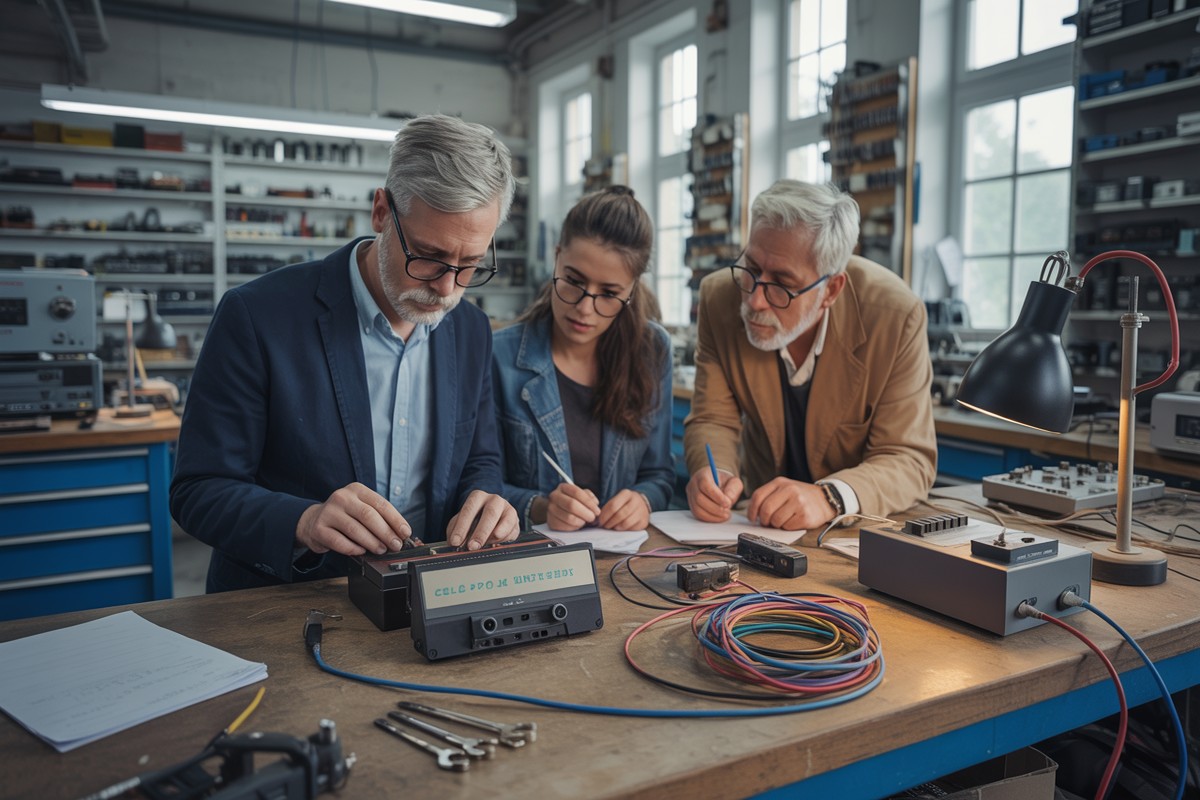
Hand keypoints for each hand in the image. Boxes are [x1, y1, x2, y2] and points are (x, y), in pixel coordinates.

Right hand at [295, 482, 411, 555]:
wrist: (313, 521)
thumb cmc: (345, 516)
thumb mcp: (361, 508)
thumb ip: (379, 517)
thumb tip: (400, 534)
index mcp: (357, 490)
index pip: (381, 504)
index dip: (396, 520)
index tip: (405, 533)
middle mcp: (342, 497)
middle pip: (369, 516)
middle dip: (386, 533)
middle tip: (396, 545)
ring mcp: (329, 512)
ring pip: (355, 529)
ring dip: (372, 542)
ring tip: (381, 550)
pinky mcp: (319, 528)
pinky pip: (340, 542)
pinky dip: (353, 548)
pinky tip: (361, 551)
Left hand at [446, 490, 519, 549]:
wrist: (491, 522)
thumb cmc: (472, 522)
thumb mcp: (460, 524)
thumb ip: (455, 532)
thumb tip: (455, 543)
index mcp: (477, 497)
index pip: (469, 509)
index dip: (461, 527)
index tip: (455, 542)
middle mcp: (494, 500)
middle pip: (490, 513)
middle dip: (481, 532)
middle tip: (472, 547)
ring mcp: (508, 509)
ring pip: (506, 520)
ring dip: (496, 535)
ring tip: (487, 545)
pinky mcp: (516, 521)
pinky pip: (513, 530)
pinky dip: (504, 539)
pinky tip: (495, 544)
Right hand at [546, 483, 600, 530]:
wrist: (559, 510)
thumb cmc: (574, 502)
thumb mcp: (582, 495)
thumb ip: (590, 497)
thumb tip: (595, 504)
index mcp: (563, 487)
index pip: (577, 492)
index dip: (589, 503)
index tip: (597, 511)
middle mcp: (554, 496)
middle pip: (571, 505)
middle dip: (586, 513)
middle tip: (592, 518)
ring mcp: (551, 509)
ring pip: (569, 517)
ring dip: (581, 521)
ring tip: (585, 521)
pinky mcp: (551, 521)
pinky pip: (565, 527)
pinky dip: (575, 527)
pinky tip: (578, 525)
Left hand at [598, 489, 649, 530]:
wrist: (641, 504)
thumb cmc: (624, 503)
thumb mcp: (617, 500)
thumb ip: (608, 508)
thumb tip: (599, 520)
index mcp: (626, 494)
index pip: (613, 505)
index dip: (605, 515)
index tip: (600, 521)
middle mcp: (636, 501)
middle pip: (620, 515)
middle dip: (610, 522)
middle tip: (605, 526)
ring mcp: (641, 512)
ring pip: (626, 523)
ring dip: (616, 527)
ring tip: (612, 527)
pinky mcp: (644, 522)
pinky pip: (632, 529)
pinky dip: (624, 530)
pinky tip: (620, 528)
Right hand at [686, 468, 742, 522]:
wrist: (716, 482)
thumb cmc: (724, 482)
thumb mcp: (733, 481)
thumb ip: (732, 490)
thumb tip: (728, 502)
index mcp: (703, 474)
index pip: (705, 485)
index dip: (716, 496)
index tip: (727, 504)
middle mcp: (693, 484)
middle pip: (699, 498)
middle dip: (715, 508)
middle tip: (727, 512)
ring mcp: (690, 495)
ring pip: (696, 509)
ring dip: (712, 515)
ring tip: (725, 516)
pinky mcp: (691, 505)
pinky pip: (697, 515)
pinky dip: (709, 518)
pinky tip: (719, 517)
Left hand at [746, 478, 833, 530]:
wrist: (825, 499)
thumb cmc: (800, 497)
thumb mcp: (784, 489)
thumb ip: (769, 496)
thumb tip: (753, 514)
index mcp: (780, 482)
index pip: (758, 496)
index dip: (751, 510)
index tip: (752, 518)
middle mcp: (789, 490)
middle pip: (766, 510)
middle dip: (764, 520)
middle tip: (767, 522)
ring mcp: (798, 502)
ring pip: (776, 520)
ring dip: (776, 525)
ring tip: (783, 520)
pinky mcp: (805, 515)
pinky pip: (787, 527)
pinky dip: (787, 527)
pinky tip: (793, 521)